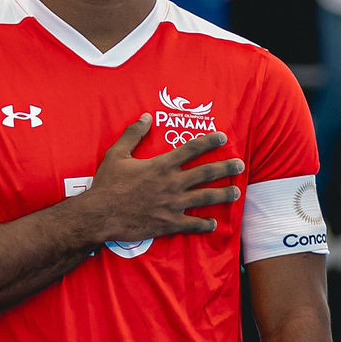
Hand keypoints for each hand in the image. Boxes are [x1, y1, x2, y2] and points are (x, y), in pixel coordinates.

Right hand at [72, 116, 245, 244]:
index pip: (191, 148)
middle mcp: (172, 183)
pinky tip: (214, 223)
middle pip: (206, 173)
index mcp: (162, 165)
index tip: (223, 138)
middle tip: (241, 165)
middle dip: (226, 167)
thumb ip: (133, 134)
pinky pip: (193, 224)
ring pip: (206, 198)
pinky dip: (205, 224)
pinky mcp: (169, 223)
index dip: (210, 141)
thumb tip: (146, 117)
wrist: (99, 215)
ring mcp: (173, 204)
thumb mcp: (117, 154)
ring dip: (224, 194)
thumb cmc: (107, 184)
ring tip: (237, 192)